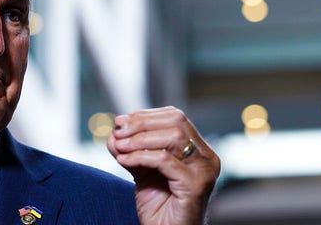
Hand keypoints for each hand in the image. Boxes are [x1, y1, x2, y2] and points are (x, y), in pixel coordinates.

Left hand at [107, 106, 220, 224]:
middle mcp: (206, 157)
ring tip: (120, 146)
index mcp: (197, 149)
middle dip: (142, 123)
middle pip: (176, 121)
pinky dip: (141, 156)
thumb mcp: (141, 170)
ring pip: (174, 137)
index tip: (120, 122)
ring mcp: (204, 170)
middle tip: (118, 131)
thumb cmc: (158, 205)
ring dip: (140, 138)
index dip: (145, 115)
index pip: (174, 117)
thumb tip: (114, 132)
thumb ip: (130, 150)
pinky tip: (124, 160)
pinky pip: (165, 160)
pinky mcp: (195, 185)